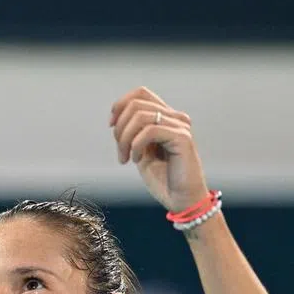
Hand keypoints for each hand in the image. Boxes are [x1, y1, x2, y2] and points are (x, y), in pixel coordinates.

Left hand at [110, 86, 209, 212]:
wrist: (181, 201)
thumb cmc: (163, 179)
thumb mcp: (140, 151)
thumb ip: (132, 133)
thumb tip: (115, 119)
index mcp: (166, 117)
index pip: (141, 93)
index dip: (120, 105)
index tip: (111, 126)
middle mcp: (175, 117)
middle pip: (137, 103)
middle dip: (120, 127)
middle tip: (120, 152)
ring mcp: (180, 126)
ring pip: (140, 116)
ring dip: (125, 139)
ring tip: (126, 158)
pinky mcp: (182, 138)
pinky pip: (150, 131)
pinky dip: (136, 145)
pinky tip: (137, 160)